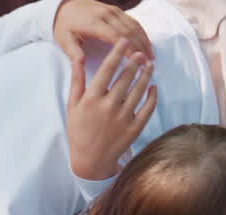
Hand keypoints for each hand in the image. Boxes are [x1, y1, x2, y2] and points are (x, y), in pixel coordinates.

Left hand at [53, 0, 152, 67]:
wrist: (65, 7)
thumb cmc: (64, 26)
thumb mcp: (64, 40)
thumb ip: (73, 52)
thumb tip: (81, 65)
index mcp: (93, 23)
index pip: (114, 36)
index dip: (127, 49)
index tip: (135, 62)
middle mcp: (105, 14)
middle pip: (128, 31)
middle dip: (140, 47)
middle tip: (147, 64)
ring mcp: (112, 11)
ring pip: (133, 25)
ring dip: (144, 41)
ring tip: (151, 57)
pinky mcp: (116, 11)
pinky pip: (132, 21)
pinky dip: (142, 33)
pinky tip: (147, 44)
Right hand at [66, 38, 156, 180]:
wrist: (90, 161)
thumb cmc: (79, 131)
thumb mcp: (73, 106)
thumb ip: (77, 81)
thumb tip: (78, 58)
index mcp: (92, 99)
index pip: (107, 69)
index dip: (117, 52)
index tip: (124, 41)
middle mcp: (108, 107)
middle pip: (126, 77)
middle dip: (134, 62)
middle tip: (140, 52)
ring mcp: (123, 118)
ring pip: (139, 90)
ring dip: (146, 75)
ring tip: (149, 65)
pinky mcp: (134, 128)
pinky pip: (147, 108)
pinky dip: (152, 96)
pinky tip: (153, 87)